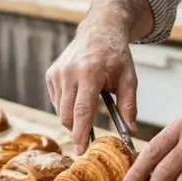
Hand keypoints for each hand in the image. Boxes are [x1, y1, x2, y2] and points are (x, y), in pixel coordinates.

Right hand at [46, 23, 137, 154]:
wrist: (99, 30)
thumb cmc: (116, 55)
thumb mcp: (129, 78)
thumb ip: (129, 105)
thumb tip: (130, 131)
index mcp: (90, 72)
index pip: (82, 110)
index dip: (81, 133)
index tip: (81, 150)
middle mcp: (69, 72)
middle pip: (67, 115)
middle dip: (76, 130)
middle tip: (89, 140)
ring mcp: (57, 73)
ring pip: (60, 110)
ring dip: (73, 117)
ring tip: (90, 106)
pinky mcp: (51, 74)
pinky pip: (56, 101)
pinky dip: (67, 106)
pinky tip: (80, 96)